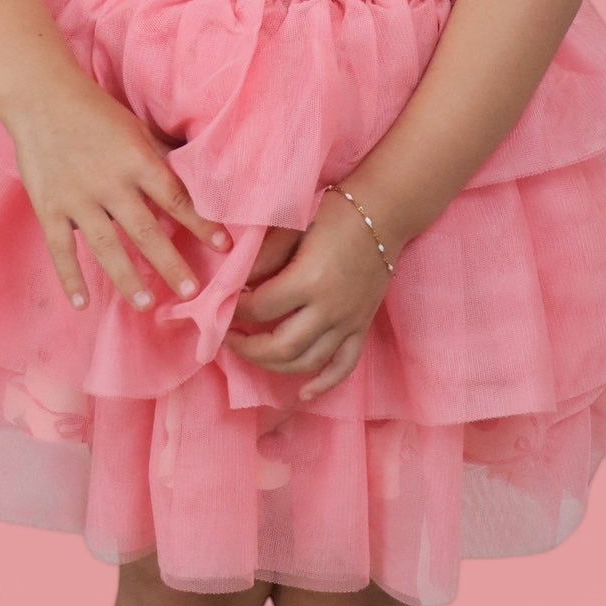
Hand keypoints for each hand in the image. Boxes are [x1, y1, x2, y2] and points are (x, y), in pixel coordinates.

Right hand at [2, 74, 231, 313]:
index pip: (176, 198)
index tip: (224, 247)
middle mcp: (110, 183)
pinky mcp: (48, 207)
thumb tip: (192, 178)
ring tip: (144, 304)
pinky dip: (70, 278)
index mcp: (136, 160)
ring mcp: (77, 198)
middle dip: (170, 263)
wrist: (39, 95)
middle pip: (145, 231)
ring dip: (126, 278)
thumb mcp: (134, 127)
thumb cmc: (94, 109)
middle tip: (191, 292)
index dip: (201, 223)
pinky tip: (82, 304)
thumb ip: (157, 156)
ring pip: (106, 247)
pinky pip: (61, 249)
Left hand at [222, 189, 395, 399]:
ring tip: (253, 354)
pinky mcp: (362, 326)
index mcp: (309, 280)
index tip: (221, 305)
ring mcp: (348, 322)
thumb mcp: (292, 228)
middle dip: (247, 347)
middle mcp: (329, 308)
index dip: (235, 310)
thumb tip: (233, 286)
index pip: (260, 308)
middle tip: (227, 339)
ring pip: (307, 362)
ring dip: (274, 365)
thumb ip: (263, 259)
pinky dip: (324, 383)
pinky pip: (344, 365)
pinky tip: (304, 393)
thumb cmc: (334, 214)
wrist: (384, 212)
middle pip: (280, 346)